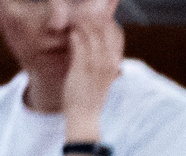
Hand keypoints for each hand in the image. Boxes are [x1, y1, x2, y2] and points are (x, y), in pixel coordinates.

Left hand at [62, 9, 125, 135]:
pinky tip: (68, 30)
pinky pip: (79, 43)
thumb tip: (95, 47)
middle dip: (94, 16)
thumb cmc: (90, 96)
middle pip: (105, 30)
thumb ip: (101, 61)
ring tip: (73, 14)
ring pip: (92, 34)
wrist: (85, 116)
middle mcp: (109, 63)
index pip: (117, 34)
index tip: (96, 14)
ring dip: (82, 22)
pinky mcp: (82, 68)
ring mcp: (96, 65)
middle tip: (83, 8)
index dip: (107, 21)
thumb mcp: (101, 77)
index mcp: (114, 64)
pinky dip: (74, 34)